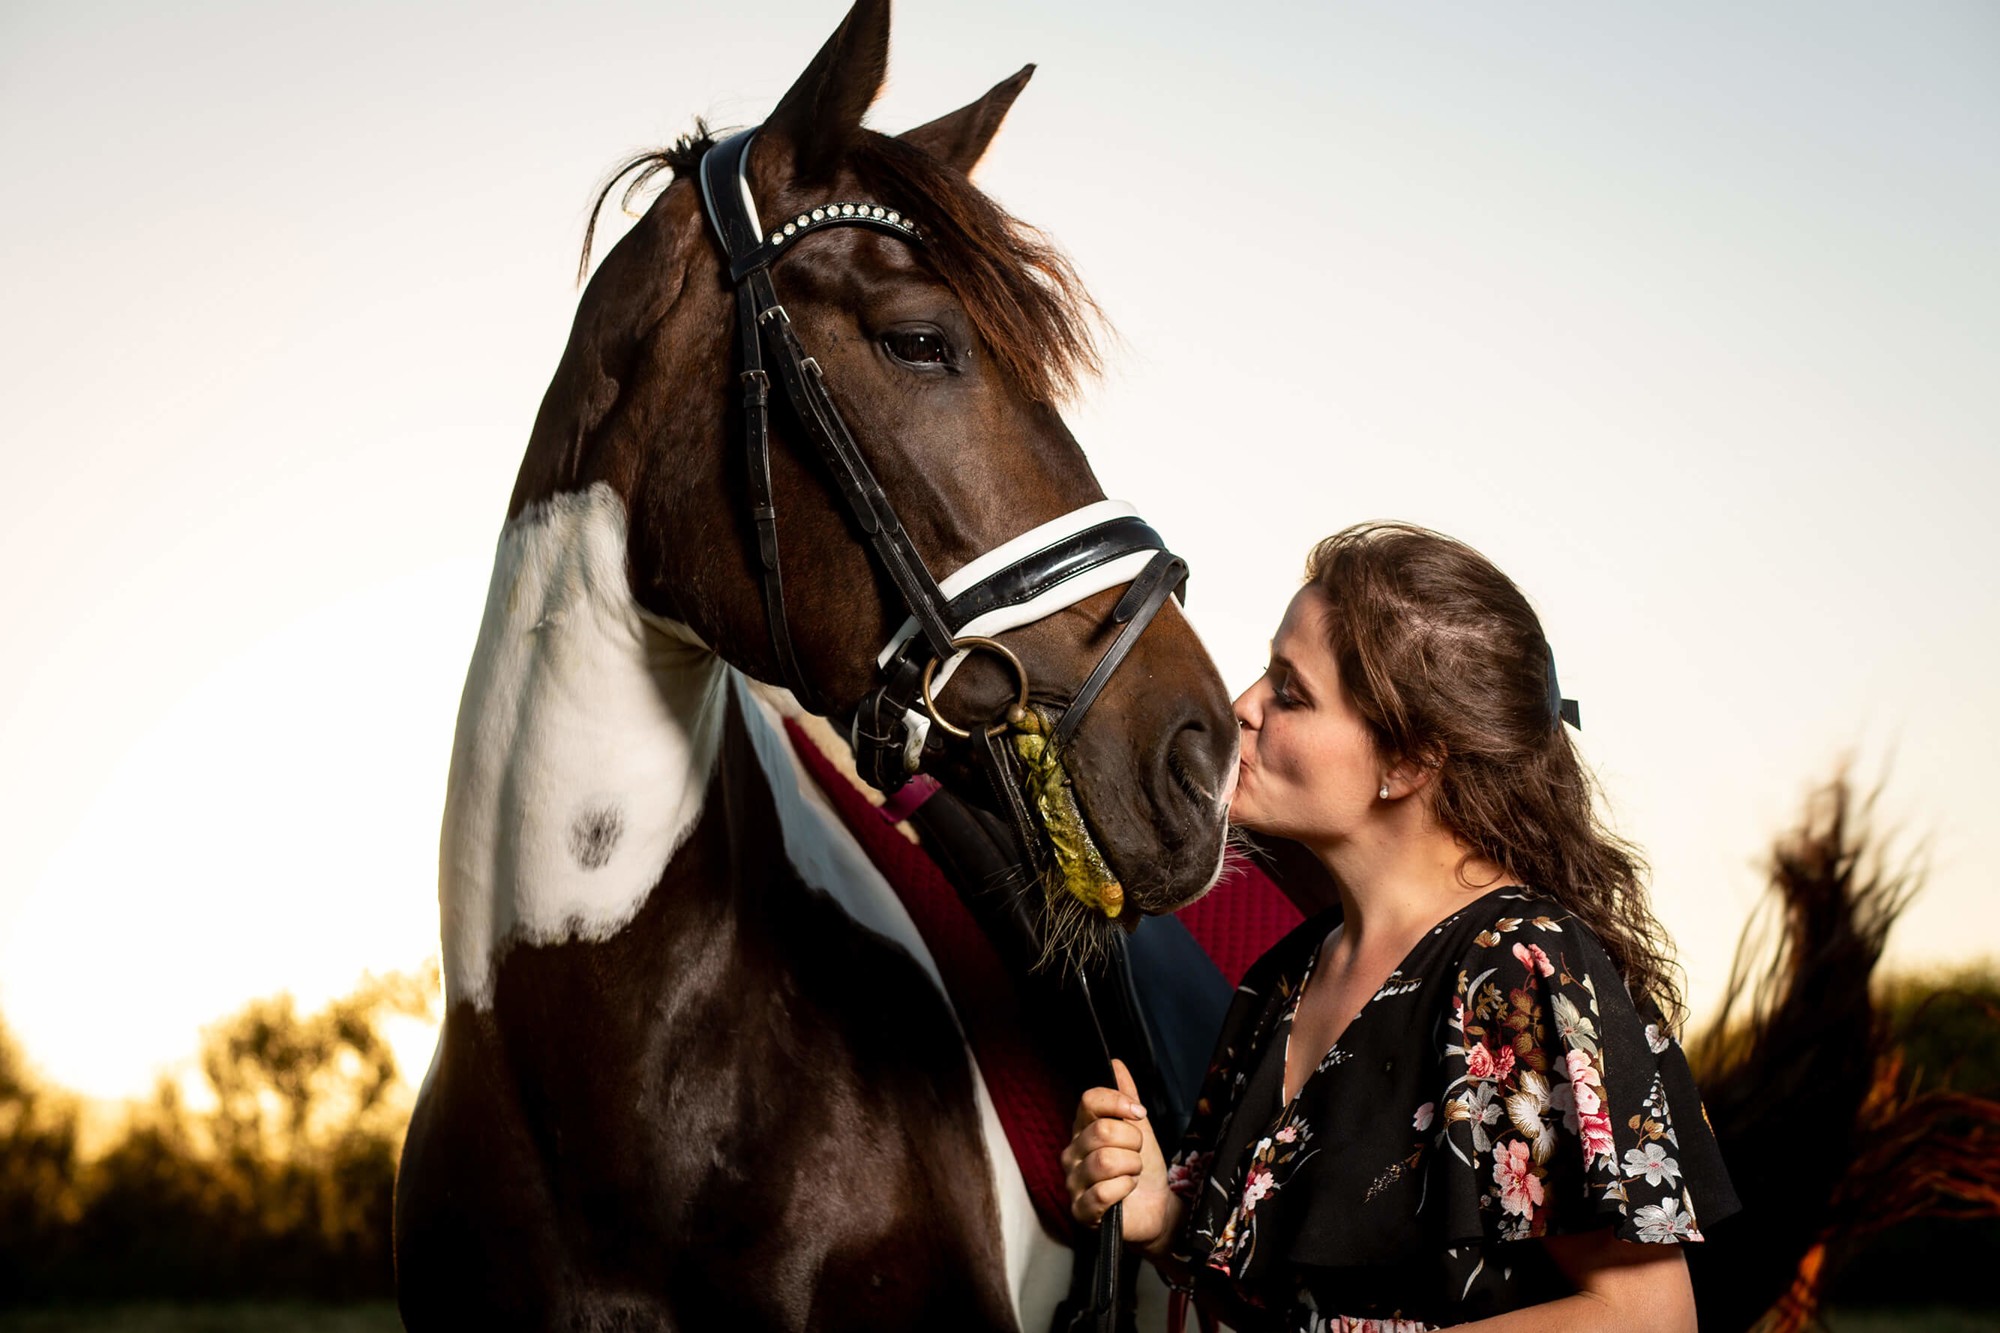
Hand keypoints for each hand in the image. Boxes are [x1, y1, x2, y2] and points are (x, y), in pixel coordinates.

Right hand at [1060, 1058, 1179, 1253]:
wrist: (1156, 1209)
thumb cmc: (1144, 1169)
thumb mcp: (1139, 1128)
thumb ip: (1126, 1096)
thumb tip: (1115, 1064)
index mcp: (1082, 1129)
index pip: (1089, 1100)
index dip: (1118, 1103)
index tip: (1138, 1113)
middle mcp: (1072, 1153)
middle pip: (1101, 1131)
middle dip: (1132, 1142)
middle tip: (1137, 1154)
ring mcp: (1073, 1182)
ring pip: (1104, 1161)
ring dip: (1132, 1167)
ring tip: (1132, 1173)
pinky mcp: (1081, 1211)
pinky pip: (1103, 1192)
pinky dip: (1124, 1189)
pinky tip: (1126, 1192)